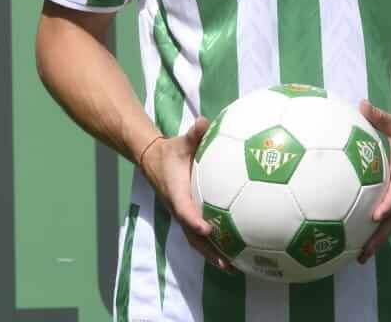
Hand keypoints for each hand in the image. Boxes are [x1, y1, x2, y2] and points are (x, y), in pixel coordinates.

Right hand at [137, 117, 234, 272]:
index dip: (194, 220)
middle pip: (192, 235)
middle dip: (208, 250)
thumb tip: (204, 122)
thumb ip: (193, 133)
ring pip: (197, 240)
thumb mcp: (181, 141)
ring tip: (234, 268)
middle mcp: (180, 208)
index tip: (207, 229)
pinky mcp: (190, 217)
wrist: (154, 160)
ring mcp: (184, 215)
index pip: (184, 209)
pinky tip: (236, 253)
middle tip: (226, 262)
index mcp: (177, 192)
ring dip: (212, 254)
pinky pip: (202, 235)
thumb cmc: (171, 151)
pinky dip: (215, 246)